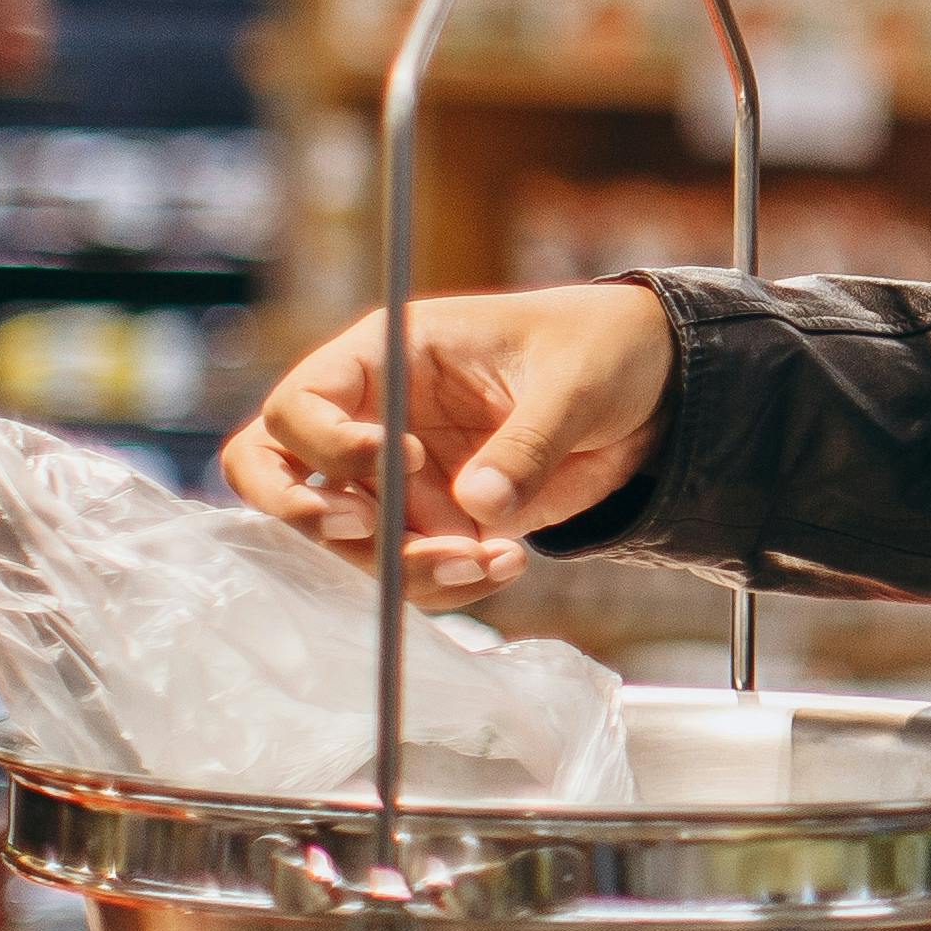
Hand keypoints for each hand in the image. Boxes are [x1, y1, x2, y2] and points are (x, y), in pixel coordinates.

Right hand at [221, 284, 677, 605]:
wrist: (654, 391)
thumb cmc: (602, 349)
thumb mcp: (576, 379)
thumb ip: (528, 440)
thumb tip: (478, 508)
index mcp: (387, 355)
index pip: (300, 403)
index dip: (327, 442)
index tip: (398, 458)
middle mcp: (374, 419)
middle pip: (276, 475)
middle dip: (308, 515)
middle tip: (374, 531)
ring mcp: (397, 477)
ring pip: (346, 540)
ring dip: (402, 565)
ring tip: (488, 560)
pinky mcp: (435, 522)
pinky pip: (406, 568)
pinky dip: (445, 581)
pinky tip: (508, 563)